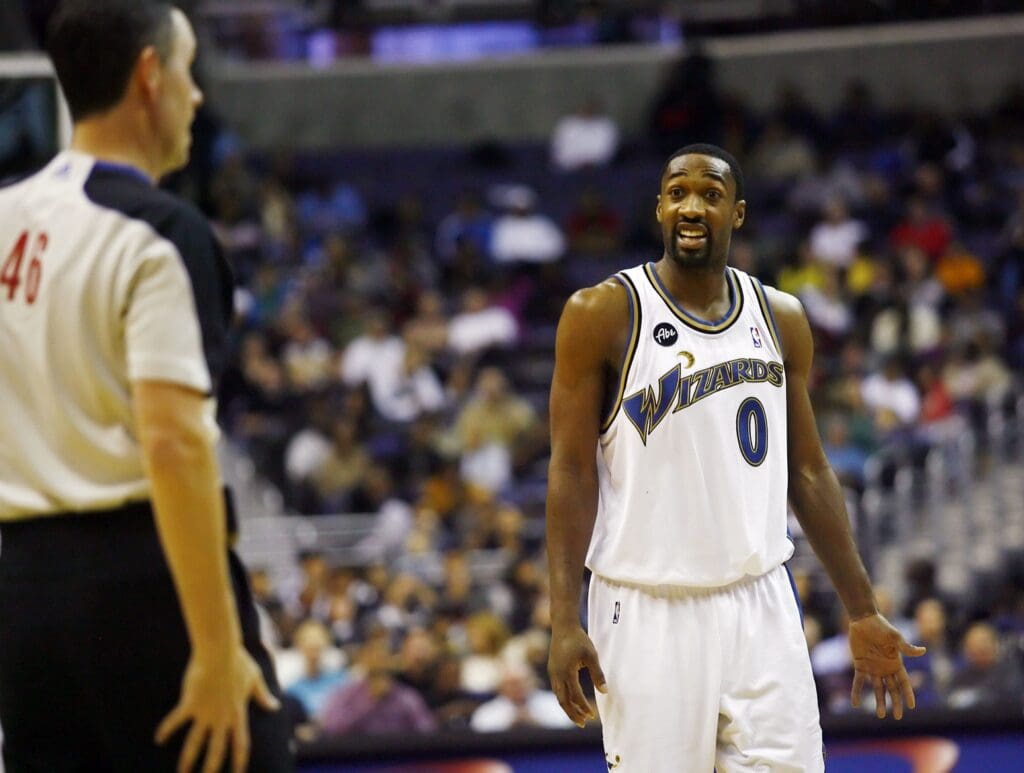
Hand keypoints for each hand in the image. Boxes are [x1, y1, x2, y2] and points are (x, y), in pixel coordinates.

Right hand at [155, 647, 281, 772]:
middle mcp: (222, 717)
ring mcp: (206, 712)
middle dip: (211, 768)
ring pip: (195, 742)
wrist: (220, 650)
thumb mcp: (255, 678)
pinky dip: (167, 729)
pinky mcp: (191, 703)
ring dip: (187, 759)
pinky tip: (158, 739)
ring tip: (182, 772)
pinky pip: (177, 720)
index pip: (241, 743)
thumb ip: (263, 695)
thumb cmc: (238, 661)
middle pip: (217, 750)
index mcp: (238, 713)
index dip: (239, 760)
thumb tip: (275, 706)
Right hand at [548, 624, 606, 727]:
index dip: (584, 707)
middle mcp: (557, 675)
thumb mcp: (591, 656)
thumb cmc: (579, 640)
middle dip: (573, 714)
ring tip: (578, 716)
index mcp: (567, 672)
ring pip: (559, 696)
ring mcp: (553, 673)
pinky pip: (557, 689)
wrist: (563, 626)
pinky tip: (571, 700)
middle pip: (563, 701)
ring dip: (568, 707)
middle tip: (583, 723)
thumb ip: (598, 674)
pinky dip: (564, 698)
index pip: (575, 696)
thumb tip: (605, 692)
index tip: (593, 715)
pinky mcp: (552, 670)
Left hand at [848, 613, 925, 719]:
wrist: (863, 620)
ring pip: (877, 689)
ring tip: (881, 715)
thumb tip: (923, 651)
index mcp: (896, 663)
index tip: (912, 706)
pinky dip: (856, 692)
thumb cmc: (882, 627)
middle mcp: (886, 668)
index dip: (908, 694)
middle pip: (892, 689)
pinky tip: (855, 704)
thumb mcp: (895, 637)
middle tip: (898, 717)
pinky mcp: (860, 665)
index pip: (904, 682)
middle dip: (896, 703)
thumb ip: (906, 647)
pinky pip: (858, 681)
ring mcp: (873, 668)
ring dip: (879, 701)